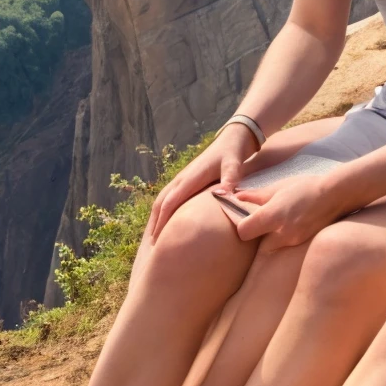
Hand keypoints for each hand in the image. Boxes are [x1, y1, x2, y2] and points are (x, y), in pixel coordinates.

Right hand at [148, 123, 258, 240]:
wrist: (233, 137)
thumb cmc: (233, 151)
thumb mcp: (234, 163)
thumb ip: (230, 177)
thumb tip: (224, 195)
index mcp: (190, 177)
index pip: (170, 202)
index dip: (162, 222)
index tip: (157, 240)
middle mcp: (182, 178)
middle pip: (161, 203)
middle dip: (154, 224)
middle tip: (152, 248)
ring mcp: (183, 179)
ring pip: (163, 200)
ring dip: (157, 218)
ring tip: (155, 239)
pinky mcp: (187, 180)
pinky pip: (170, 197)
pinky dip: (164, 211)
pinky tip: (167, 223)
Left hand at [230, 172, 351, 250]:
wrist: (336, 194)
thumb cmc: (307, 186)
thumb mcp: (279, 187)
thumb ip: (256, 195)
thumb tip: (236, 197)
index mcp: (272, 216)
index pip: (243, 232)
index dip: (242, 226)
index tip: (248, 218)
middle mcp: (281, 232)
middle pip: (257, 243)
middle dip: (259, 234)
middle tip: (266, 221)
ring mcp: (293, 240)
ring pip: (272, 245)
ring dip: (273, 236)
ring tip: (282, 221)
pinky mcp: (302, 244)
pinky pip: (286, 244)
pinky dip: (285, 237)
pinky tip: (293, 224)